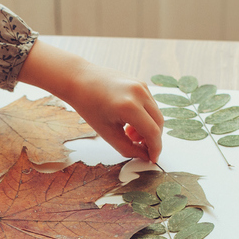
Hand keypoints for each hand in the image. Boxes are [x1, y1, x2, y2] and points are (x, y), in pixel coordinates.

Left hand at [18, 40, 163, 161]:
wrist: (80, 80)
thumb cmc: (89, 106)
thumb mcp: (107, 133)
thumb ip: (128, 148)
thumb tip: (144, 155)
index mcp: (129, 106)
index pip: (152, 132)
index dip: (155, 148)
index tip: (152, 159)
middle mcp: (139, 93)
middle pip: (158, 123)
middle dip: (152, 139)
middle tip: (139, 146)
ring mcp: (142, 85)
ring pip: (156, 113)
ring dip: (147, 127)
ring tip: (128, 132)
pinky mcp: (141, 82)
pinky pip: (150, 104)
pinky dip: (145, 116)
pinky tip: (128, 121)